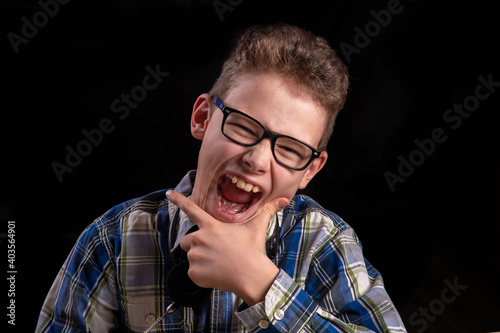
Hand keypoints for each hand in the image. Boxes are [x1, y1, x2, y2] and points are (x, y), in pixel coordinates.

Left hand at [166, 190, 288, 304]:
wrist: (251, 275)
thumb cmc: (253, 250)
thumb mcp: (258, 227)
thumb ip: (268, 210)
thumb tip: (286, 198)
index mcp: (211, 226)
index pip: (191, 209)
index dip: (179, 200)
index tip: (168, 193)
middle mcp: (200, 238)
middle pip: (187, 240)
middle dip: (196, 245)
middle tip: (214, 251)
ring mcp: (196, 256)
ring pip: (192, 257)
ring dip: (201, 261)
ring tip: (219, 264)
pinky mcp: (194, 272)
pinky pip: (193, 273)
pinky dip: (202, 275)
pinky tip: (217, 274)